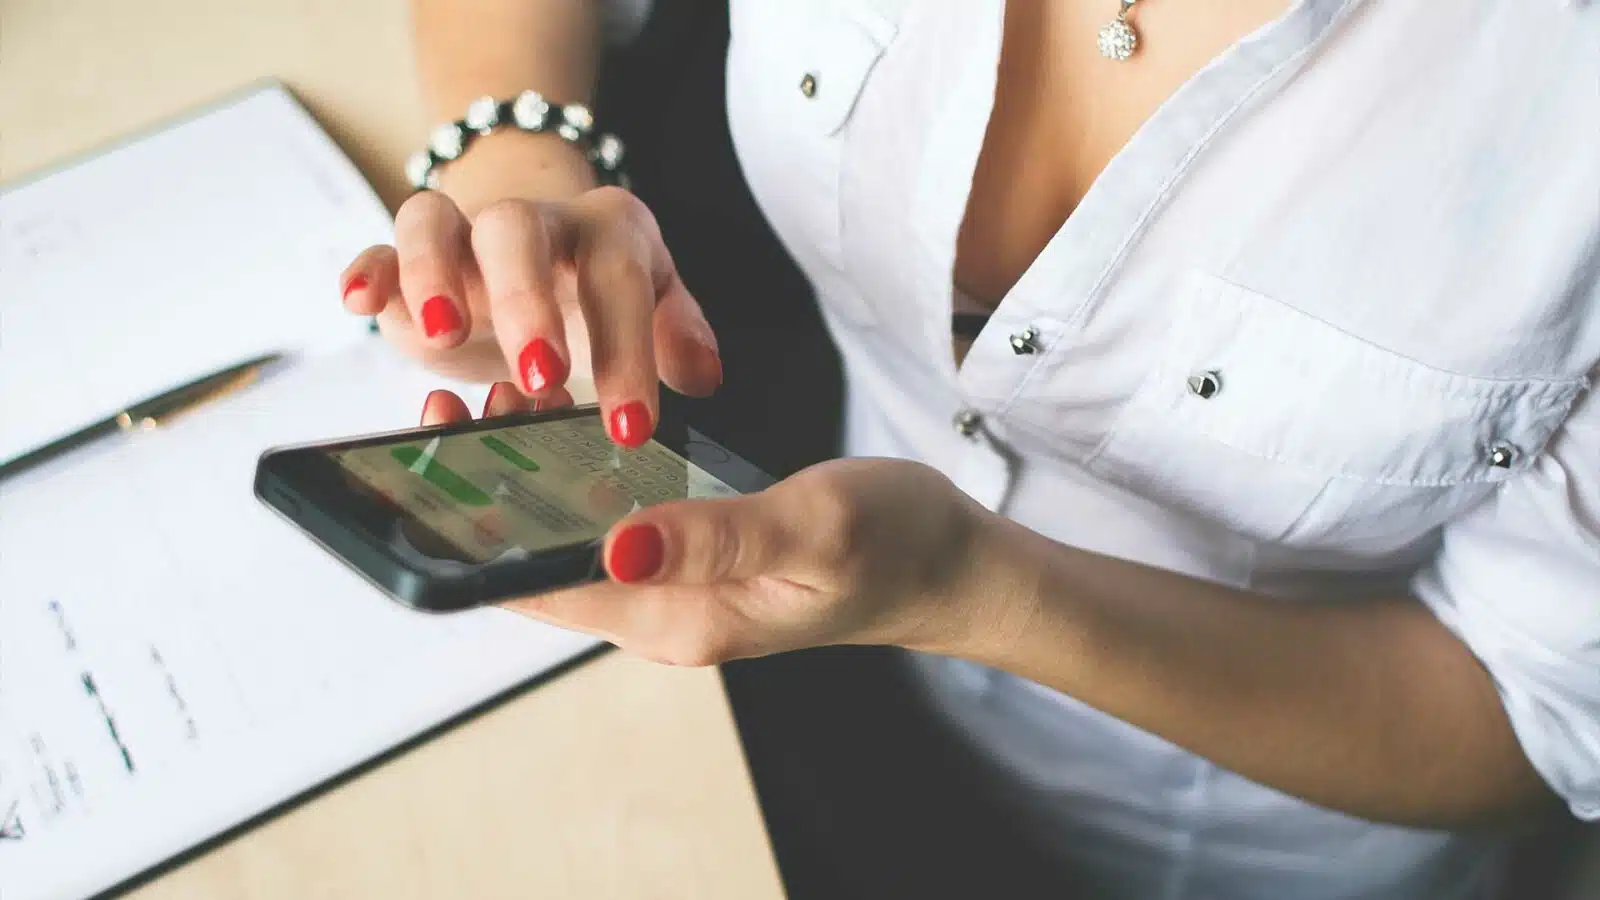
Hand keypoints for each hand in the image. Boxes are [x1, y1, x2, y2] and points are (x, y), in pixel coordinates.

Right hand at [342, 150, 721, 448]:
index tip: (630, 428)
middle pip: (520, 234)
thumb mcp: (653, 310)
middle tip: (540, 377)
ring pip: (435, 222)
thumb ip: (677, 337)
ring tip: (441, 332)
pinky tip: (360, 301)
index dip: (627, 352)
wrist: (542, 253)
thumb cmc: (601, 293)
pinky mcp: (407, 259)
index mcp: (609, 233)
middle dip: (528, 304)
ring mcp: (462, 235)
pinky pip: (381, 246)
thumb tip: (703, 376)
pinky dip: (369, 268)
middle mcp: (534, 221)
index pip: (618, 281)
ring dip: (434, 274)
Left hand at [420, 388, 995, 665]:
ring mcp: (679, 592)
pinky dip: (578, 477)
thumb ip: (715, 537)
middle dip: (490, 495)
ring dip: (529, 480)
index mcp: (684, 619)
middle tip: (457, 403)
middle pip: (546, 566)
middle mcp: (667, 615)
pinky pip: (613, 526)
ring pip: (575, 540)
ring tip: (500, 395)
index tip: (437, 461)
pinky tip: (563, 423)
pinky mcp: (695, 563)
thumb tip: (614, 546)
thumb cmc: (896, 544)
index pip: (550, 586)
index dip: (481, 531)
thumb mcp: (812, 528)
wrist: (953, 565)